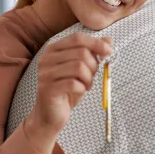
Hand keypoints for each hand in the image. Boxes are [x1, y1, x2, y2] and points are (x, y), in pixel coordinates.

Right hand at [24, 34, 112, 153]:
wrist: (50, 115)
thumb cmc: (67, 91)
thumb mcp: (82, 70)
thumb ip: (92, 53)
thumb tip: (108, 40)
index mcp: (53, 49)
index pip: (77, 38)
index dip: (96, 43)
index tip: (109, 52)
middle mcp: (46, 59)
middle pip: (81, 52)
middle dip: (94, 66)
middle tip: (92, 77)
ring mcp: (45, 74)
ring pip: (79, 67)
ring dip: (89, 78)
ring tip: (86, 85)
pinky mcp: (47, 89)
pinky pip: (73, 83)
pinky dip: (82, 88)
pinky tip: (80, 91)